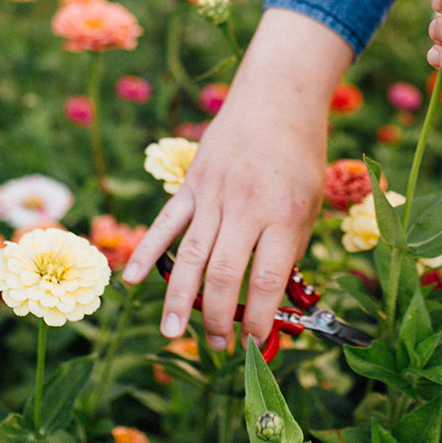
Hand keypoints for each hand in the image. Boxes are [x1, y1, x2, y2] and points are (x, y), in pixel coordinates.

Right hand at [123, 9, 352, 349]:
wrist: (277, 97)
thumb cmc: (300, 153)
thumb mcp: (310, 201)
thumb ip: (290, 245)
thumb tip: (271, 292)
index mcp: (282, 215)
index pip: (265, 279)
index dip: (258, 317)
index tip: (255, 340)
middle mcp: (246, 207)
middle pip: (223, 273)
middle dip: (217, 317)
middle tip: (218, 345)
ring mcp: (214, 194)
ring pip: (189, 255)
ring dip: (178, 298)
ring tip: (173, 333)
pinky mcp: (192, 183)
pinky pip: (166, 222)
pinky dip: (146, 251)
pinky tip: (131, 281)